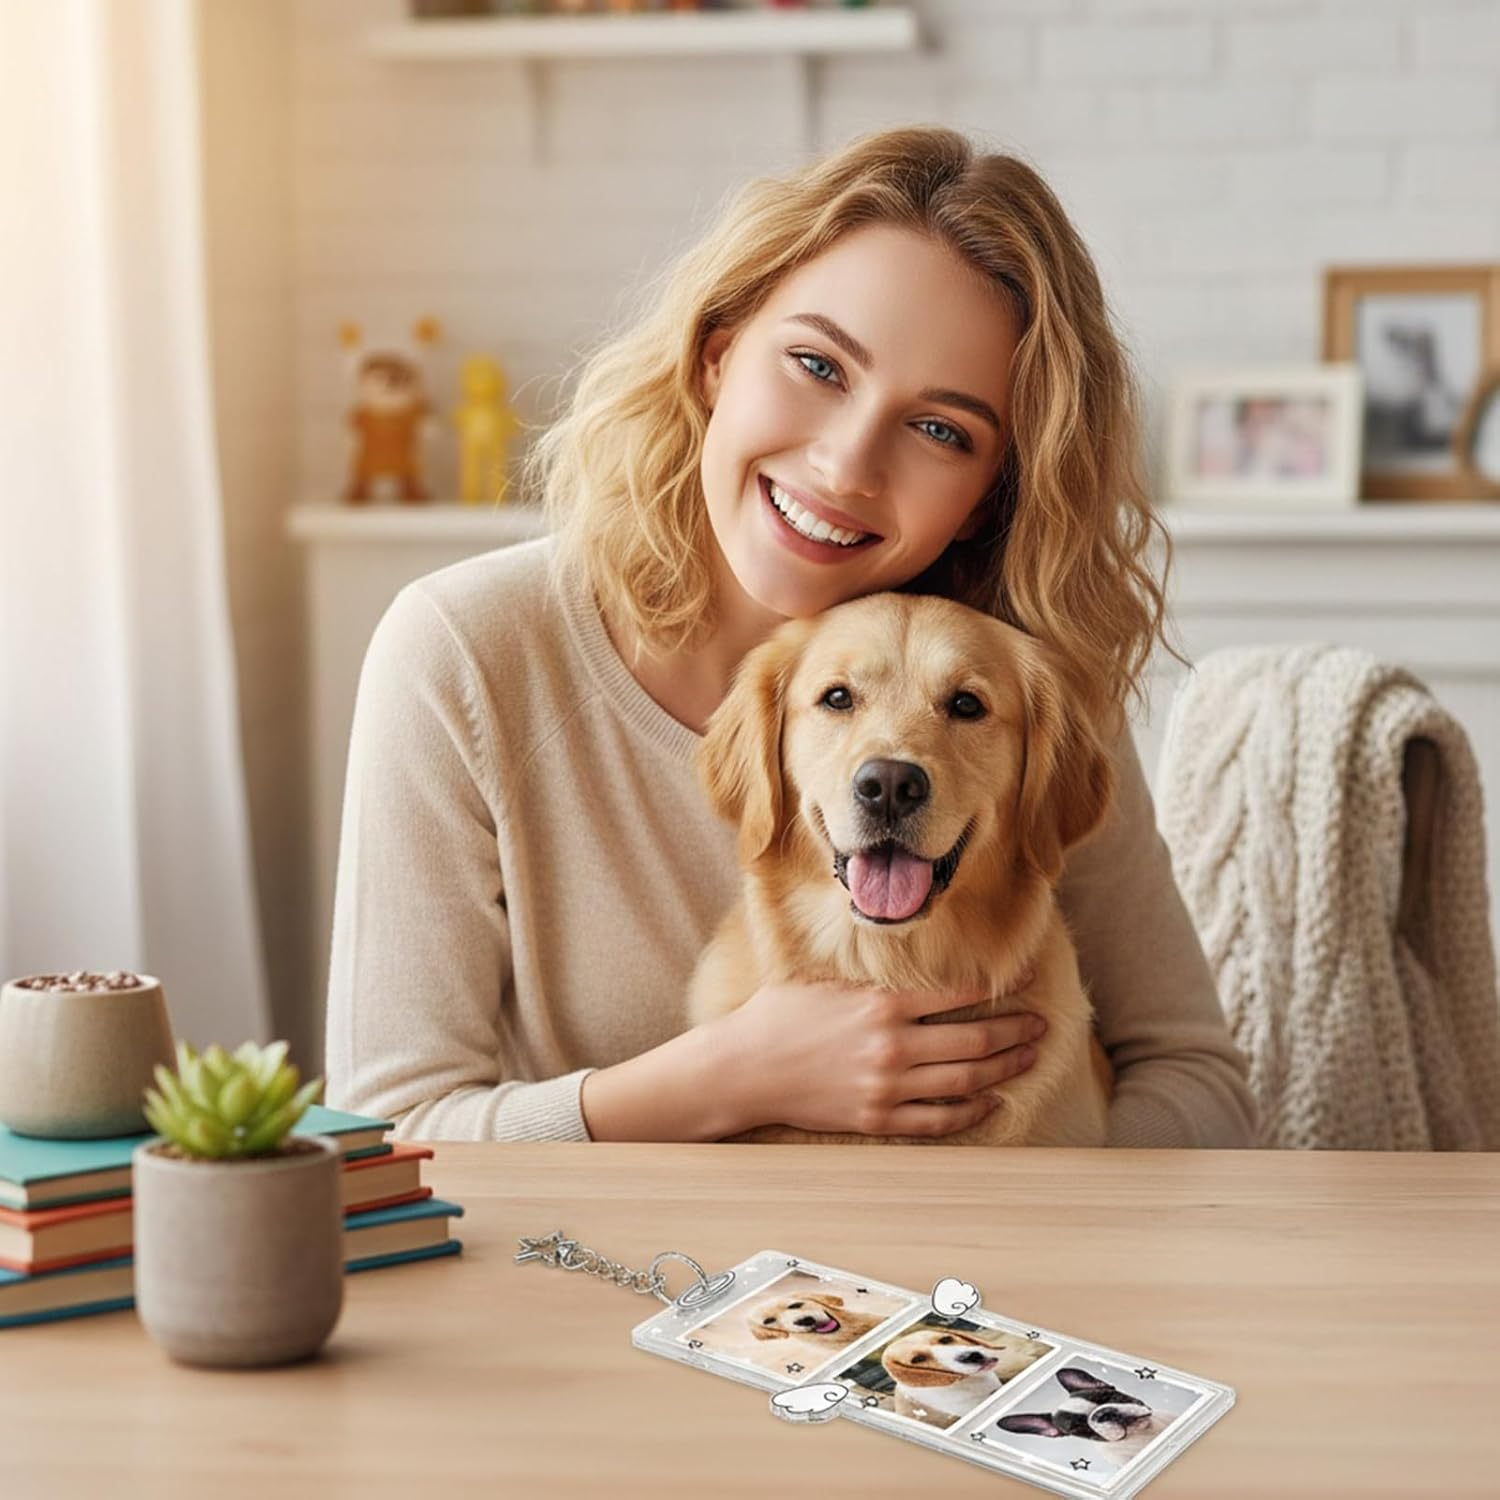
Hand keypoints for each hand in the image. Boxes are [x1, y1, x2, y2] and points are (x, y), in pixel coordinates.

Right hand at [714, 975, 1045, 1138]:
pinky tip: (991, 1100)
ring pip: (966, 1079)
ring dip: (1005, 1067)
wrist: (745, 1068)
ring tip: (1029, 1056)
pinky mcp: (878, 1117)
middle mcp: (893, 1045)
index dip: (997, 986)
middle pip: (975, 1038)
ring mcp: (888, 1085)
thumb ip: (874, 985)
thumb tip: (910, 977)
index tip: (1025, 978)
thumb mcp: (828, 984)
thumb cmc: (778, 1018)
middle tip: (1042, 1023)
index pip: (958, 993)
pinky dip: (972, 1110)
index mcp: (882, 1004)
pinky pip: (939, 1119)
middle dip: (1016, 1029)